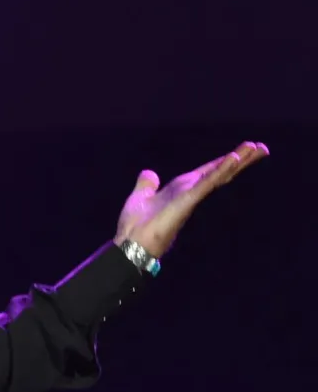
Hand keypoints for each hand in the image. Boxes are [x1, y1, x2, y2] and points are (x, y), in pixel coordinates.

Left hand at [114, 140, 268, 257]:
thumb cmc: (134, 225)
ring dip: (236, 162)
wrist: (130, 243)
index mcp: (181, 189)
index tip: (243, 151)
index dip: (223, 161)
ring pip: (218, 175)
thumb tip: (149, 173)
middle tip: (262, 148)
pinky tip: (233, 159)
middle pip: (219, 172)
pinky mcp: (188, 201)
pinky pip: (206, 183)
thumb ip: (147, 185)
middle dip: (239, 160)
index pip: (207, 172)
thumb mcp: (140, 197)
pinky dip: (220, 171)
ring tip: (256, 149)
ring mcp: (190, 197)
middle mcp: (189, 192)